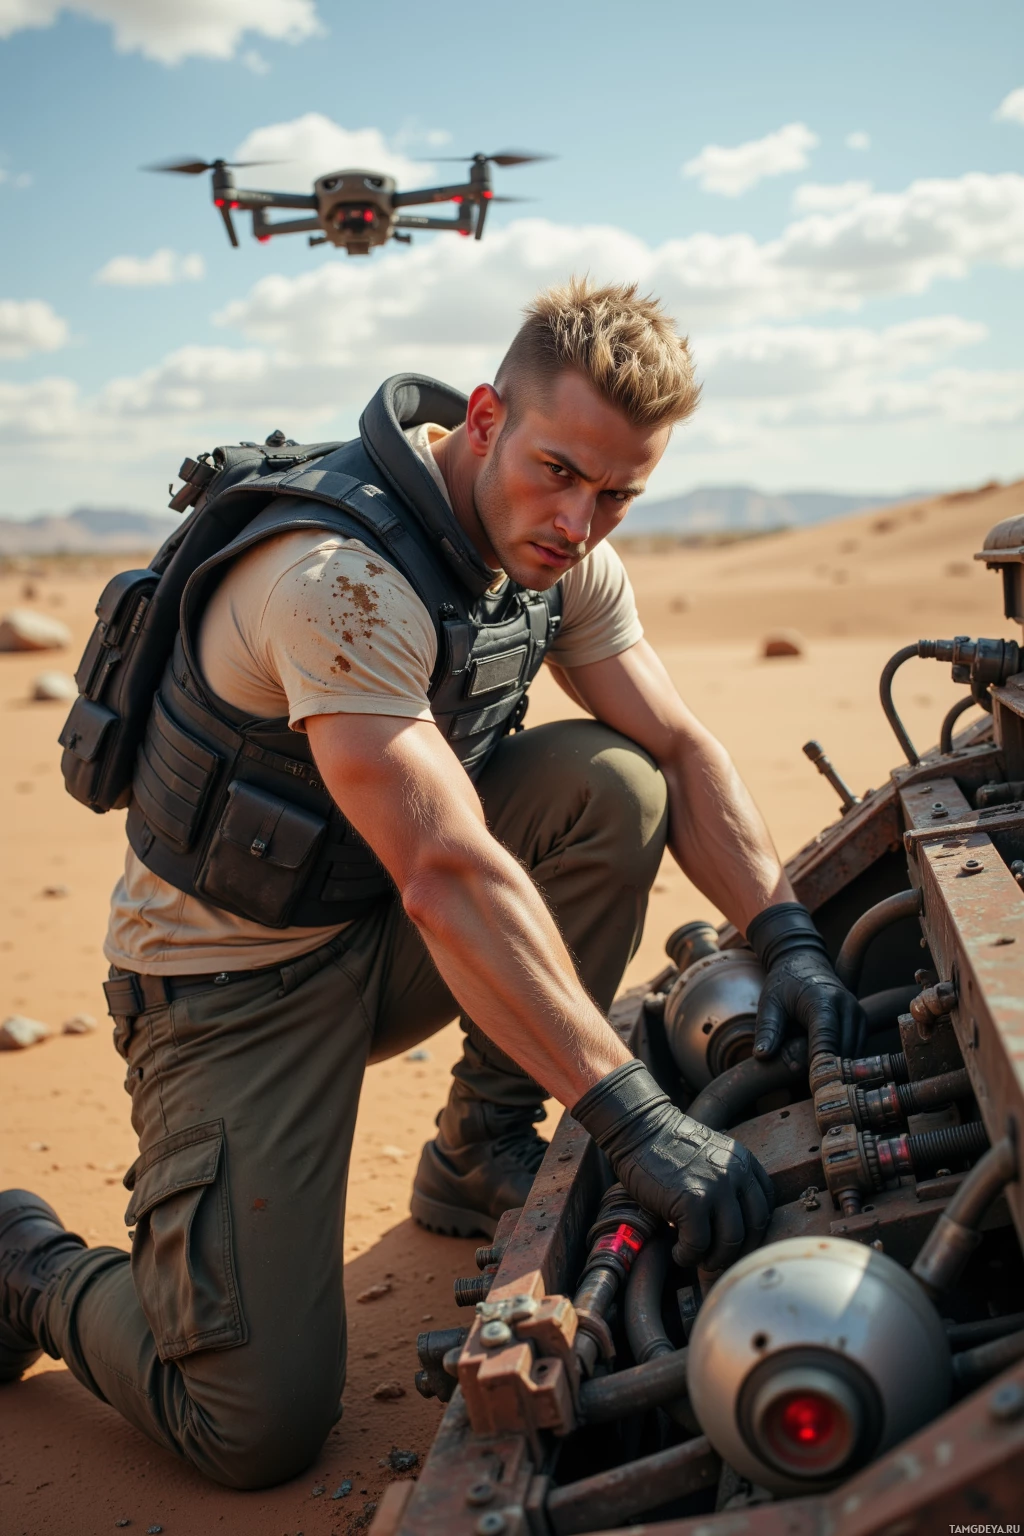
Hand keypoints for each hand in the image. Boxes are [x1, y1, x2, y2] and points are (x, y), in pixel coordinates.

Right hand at [573, 1060, 774, 1272]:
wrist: (638, 1127)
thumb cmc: (667, 1145)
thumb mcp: (711, 1155)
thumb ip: (726, 1181)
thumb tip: (728, 1227)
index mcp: (743, 1161)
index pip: (765, 1207)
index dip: (752, 1232)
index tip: (734, 1243)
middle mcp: (736, 1173)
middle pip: (753, 1229)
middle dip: (735, 1252)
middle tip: (715, 1260)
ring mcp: (716, 1187)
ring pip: (730, 1242)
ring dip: (714, 1260)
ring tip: (696, 1259)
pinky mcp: (691, 1201)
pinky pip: (698, 1244)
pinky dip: (688, 1255)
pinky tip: (678, 1252)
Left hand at [747, 901, 864, 1061]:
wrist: (805, 961)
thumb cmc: (785, 983)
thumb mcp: (770, 1002)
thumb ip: (767, 1029)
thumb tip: (762, 1056)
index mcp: (823, 999)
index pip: (826, 1037)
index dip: (819, 1061)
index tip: (811, 1081)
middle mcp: (847, 1006)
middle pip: (842, 1049)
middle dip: (824, 1066)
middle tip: (803, 1076)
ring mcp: (858, 1014)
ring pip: (853, 1054)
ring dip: (834, 1065)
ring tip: (810, 1064)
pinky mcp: (862, 1023)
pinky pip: (857, 1051)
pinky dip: (842, 1060)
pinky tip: (823, 1059)